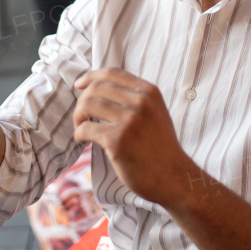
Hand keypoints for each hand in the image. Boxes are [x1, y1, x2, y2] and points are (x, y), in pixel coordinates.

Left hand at [72, 69, 196, 206]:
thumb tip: (101, 89)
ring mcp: (129, 120)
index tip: (79, 84)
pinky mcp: (118, 140)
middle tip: (81, 116)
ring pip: (88, 105)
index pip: (112, 73)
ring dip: (78, 117)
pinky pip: (86, 129)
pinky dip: (79, 133)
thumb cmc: (160, 148)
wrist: (173, 176)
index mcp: (149, 92)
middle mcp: (140, 102)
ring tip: (80, 127)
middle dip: (82, 101)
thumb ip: (136, 99)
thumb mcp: (155, 113)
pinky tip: (82, 139)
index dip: (91, 76)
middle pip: (96, 88)